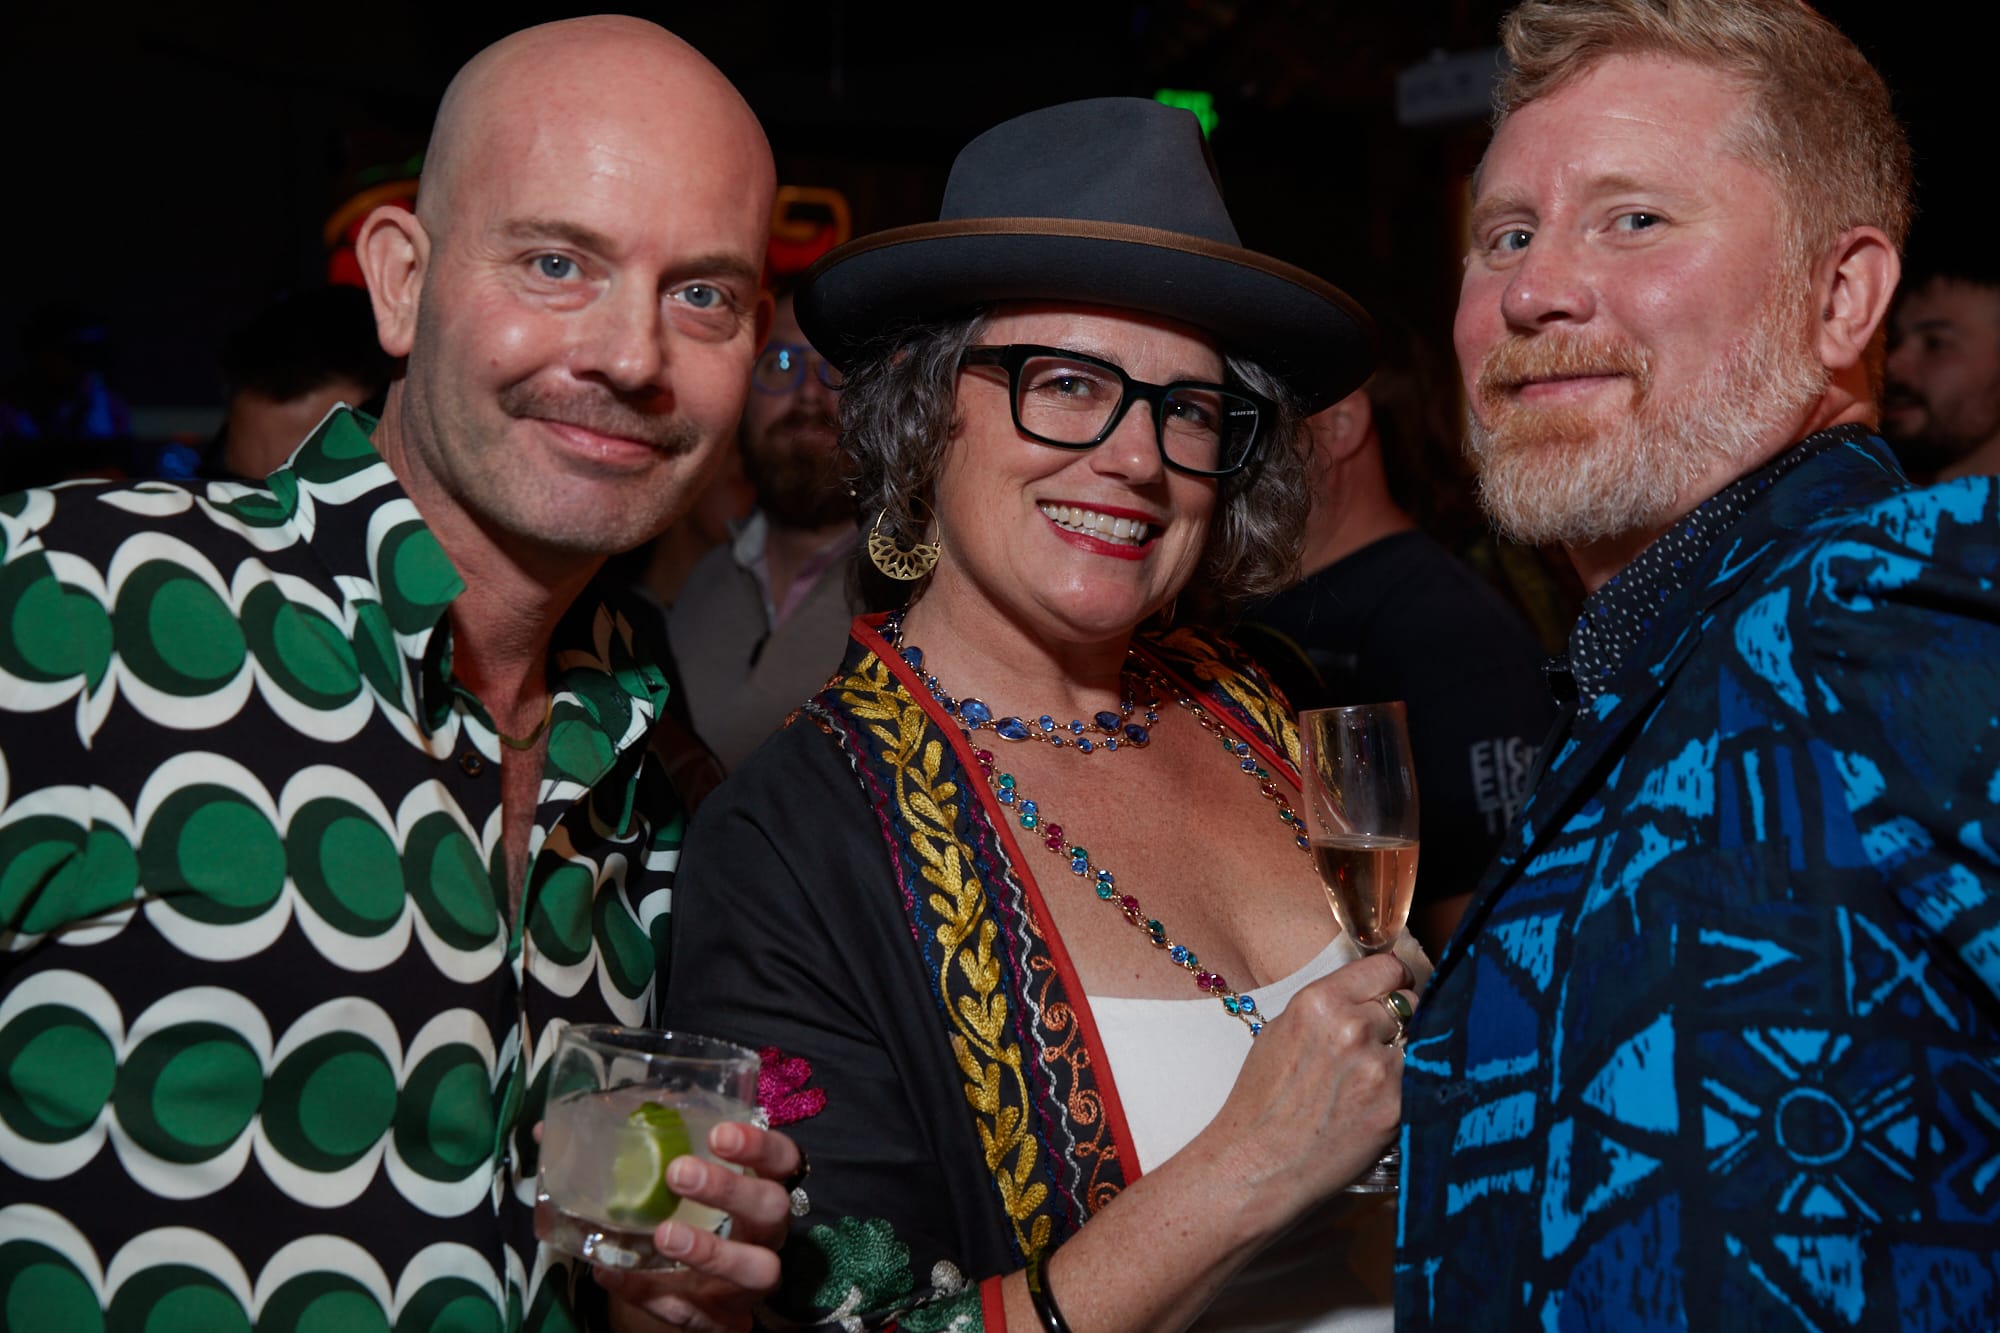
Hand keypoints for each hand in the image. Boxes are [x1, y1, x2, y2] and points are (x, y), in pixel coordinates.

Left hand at [597, 1121, 803, 1331]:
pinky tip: (616, 1275)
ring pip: (757, 1269)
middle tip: (678, 1173)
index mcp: (763, 1192)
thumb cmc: (688, 1222)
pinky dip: (654, 1294)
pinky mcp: (725, 1323)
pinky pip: (697, 1314)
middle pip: (772, 1209)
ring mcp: (750, 1284)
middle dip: (730, 1190)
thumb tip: (579, 1130)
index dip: (759, 1146)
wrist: (693, 1297)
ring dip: (712, 1251)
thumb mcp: (683, 1186)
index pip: (782, 1160)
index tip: (717, 1134)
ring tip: (665, 1235)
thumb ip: (654, 1158)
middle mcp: (767, 1236)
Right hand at [1199, 950, 1414, 1225]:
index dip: (1394, 982)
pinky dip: (1412, 1087)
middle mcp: (1352, 1027)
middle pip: (1410, 1004)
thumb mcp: (1283, 1031)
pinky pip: (1423, 1080)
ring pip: (1421, 1042)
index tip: (1396, 993)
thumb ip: (1329, 1007)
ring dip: (1408, 1057)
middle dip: (1401, 1022)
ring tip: (1377, 1080)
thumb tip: (1370, 996)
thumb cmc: (1263, 1101)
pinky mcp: (1397, 1105)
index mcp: (1319, 1001)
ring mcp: (1378, 1067)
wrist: (1258, 1163)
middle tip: (1383, 1046)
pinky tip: (1386, 1101)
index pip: (1387, 969)